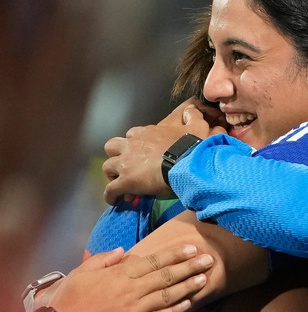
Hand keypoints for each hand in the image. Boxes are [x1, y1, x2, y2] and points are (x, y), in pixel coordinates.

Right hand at [45, 244, 214, 311]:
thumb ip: (103, 260)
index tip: (192, 249)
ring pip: (168, 295)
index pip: (154, 261)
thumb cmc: (67, 300)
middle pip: (167, 276)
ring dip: (188, 286)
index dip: (175, 254)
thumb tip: (122, 251)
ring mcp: (135, 310)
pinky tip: (190, 303)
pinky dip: (176, 310)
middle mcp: (132, 290)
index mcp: (119, 274)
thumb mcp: (81, 273)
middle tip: (209, 260)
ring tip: (205, 279)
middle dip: (190, 267)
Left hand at [102, 98, 226, 204]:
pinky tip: (115, 201)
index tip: (144, 155)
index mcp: (146, 133)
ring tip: (122, 185)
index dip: (136, 145)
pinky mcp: (126, 181)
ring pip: (107, 167)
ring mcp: (126, 163)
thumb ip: (192, 117)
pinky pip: (110, 190)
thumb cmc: (192, 148)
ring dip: (112, 175)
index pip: (133, 134)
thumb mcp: (197, 127)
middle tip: (127, 167)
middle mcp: (132, 145)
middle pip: (112, 147)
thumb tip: (192, 110)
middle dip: (116, 156)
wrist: (187, 165)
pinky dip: (111, 195)